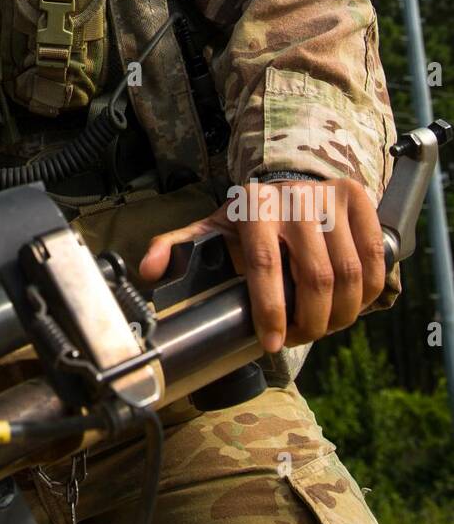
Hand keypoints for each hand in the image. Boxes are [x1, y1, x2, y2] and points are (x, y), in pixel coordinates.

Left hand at [137, 178, 384, 352]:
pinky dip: (370, 289)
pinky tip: (354, 305)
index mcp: (251, 207)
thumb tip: (148, 272)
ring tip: (326, 326)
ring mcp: (329, 196)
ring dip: (342, 313)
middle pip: (315, 277)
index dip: (271, 311)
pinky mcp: (358, 198)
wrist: (288, 180)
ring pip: (349, 273)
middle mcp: (292, 198)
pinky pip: (375, 256)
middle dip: (311, 321)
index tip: (272, 343)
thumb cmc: (249, 217)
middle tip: (302, 337)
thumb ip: (177, 249)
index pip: (264, 266)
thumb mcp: (210, 228)